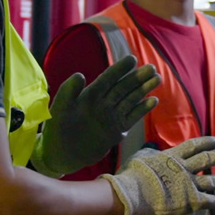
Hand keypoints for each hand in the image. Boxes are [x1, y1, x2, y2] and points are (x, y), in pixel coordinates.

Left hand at [35, 55, 161, 176]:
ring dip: (143, 89)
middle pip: (123, 87)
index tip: (132, 59)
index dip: (119, 69)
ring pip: (131, 99)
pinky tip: (153, 100)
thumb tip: (80, 75)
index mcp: (89, 96)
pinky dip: (142, 109)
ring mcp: (111, 117)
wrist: (61, 155)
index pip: (107, 79)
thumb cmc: (56, 130)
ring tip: (157, 79)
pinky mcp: (117, 130)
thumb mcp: (59, 109)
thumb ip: (67, 92)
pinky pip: (132, 117)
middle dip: (137, 77)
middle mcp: (103, 104)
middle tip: (152, 68)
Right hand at [104, 136, 214, 214]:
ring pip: (211, 181)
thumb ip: (150, 153)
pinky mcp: (190, 201)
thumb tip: (153, 150)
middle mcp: (184, 169)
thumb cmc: (131, 176)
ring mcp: (188, 185)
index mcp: (172, 156)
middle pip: (207, 159)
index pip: (194, 146)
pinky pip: (208, 201)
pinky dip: (213, 201)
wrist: (130, 194)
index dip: (206, 142)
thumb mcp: (140, 157)